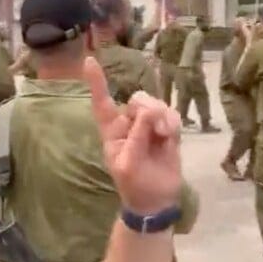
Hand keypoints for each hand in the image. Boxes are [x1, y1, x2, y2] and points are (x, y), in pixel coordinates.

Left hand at [84, 57, 180, 214]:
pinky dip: (172, 121)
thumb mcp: (129, 163)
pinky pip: (171, 114)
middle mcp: (129, 124)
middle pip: (138, 100)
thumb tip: (150, 111)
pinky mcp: (168, 130)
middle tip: (156, 129)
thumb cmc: (134, 184)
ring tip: (165, 135)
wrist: (157, 201)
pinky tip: (171, 135)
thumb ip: (137, 136)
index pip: (102, 104)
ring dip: (162, 116)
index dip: (97, 83)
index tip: (89, 60)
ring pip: (156, 104)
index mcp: (112, 131)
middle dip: (147, 109)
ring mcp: (150, 126)